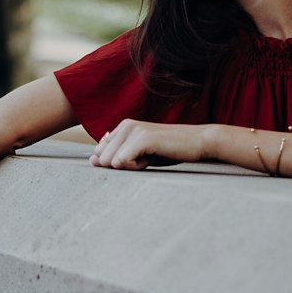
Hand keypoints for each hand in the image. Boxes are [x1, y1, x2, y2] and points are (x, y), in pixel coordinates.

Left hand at [89, 120, 211, 170]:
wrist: (198, 143)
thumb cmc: (170, 151)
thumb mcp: (140, 155)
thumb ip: (116, 156)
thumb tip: (92, 161)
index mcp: (123, 127)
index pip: (100, 154)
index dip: (120, 163)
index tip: (141, 158)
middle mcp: (125, 125)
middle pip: (103, 160)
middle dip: (124, 166)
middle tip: (147, 159)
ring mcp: (133, 130)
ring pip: (111, 162)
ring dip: (131, 167)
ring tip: (151, 157)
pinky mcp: (141, 138)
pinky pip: (122, 162)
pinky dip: (136, 167)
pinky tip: (152, 158)